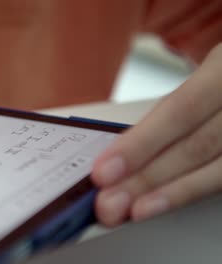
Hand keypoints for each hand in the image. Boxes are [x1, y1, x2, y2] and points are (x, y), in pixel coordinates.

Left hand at [92, 43, 221, 225]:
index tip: (104, 170)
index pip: (180, 111)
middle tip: (110, 201)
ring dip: (170, 192)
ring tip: (135, 210)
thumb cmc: (221, 80)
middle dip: (147, 177)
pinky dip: (192, 191)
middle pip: (196, 146)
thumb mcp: (203, 75)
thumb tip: (119, 150)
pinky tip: (165, 202)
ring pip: (217, 169)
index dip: (140, 144)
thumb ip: (171, 108)